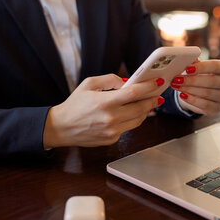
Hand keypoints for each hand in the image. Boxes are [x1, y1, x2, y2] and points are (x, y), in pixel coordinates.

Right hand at [43, 74, 164, 148]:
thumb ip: (110, 80)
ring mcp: (112, 131)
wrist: (61, 128)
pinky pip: (128, 128)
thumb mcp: (89, 84)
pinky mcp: (112, 139)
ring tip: (148, 102)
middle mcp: (110, 118)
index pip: (134, 93)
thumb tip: (127, 82)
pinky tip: (132, 113)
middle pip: (141, 108)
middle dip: (152, 100)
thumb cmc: (74, 104)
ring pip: (138, 120)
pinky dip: (132, 120)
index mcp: (104, 102)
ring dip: (145, 111)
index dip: (149, 87)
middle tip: (158, 94)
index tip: (158, 82)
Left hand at [171, 59, 219, 114]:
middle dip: (192, 81)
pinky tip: (183, 95)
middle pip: (211, 81)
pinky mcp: (218, 108)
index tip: (187, 69)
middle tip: (177, 79)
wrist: (202, 93)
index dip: (201, 67)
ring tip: (177, 86)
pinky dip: (192, 100)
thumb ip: (194, 63)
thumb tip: (186, 58)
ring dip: (189, 90)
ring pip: (207, 93)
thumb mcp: (198, 67)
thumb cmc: (201, 76)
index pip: (215, 66)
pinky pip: (205, 105)